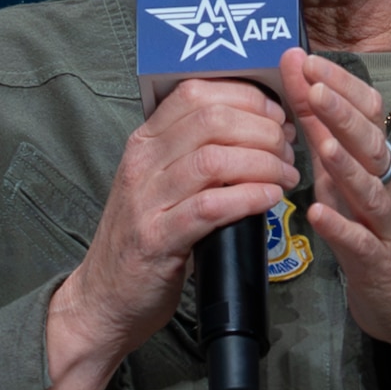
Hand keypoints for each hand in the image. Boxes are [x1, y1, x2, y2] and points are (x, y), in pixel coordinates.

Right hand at [46, 78, 296, 389]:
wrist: (103, 296)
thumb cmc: (144, 235)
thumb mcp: (160, 181)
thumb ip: (193, 152)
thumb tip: (257, 126)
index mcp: (144, 140)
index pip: (195, 92)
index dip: (245, 97)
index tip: (275, 114)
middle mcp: (142, 162)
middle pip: (211, 119)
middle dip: (261, 128)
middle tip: (287, 147)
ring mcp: (146, 200)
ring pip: (213, 160)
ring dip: (262, 163)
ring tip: (286, 175)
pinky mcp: (157, 239)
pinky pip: (210, 207)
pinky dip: (247, 197)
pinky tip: (270, 198)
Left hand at [280, 48, 390, 366]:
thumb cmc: (368, 222)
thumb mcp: (343, 172)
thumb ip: (321, 129)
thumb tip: (300, 78)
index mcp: (376, 159)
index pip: (369, 111)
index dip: (342, 85)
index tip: (309, 60)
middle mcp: (386, 184)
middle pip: (372, 143)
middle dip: (343, 114)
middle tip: (315, 87)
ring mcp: (384, 223)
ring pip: (371, 190)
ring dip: (346, 164)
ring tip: (321, 144)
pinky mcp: (377, 261)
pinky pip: (361, 242)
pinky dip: (341, 227)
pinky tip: (318, 214)